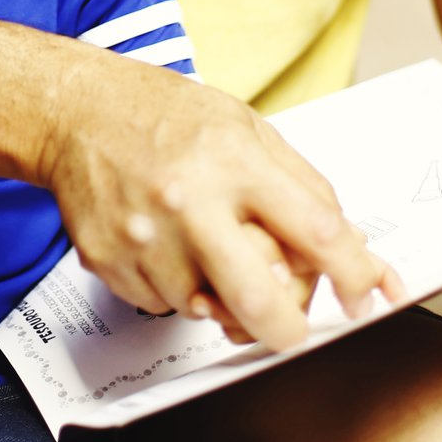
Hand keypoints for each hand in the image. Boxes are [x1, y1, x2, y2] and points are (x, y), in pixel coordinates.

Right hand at [41, 54, 406, 349]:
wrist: (78, 112)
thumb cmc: (168, 117)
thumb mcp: (249, 129)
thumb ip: (304, 191)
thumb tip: (355, 251)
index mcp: (235, 163)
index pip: (314, 231)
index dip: (353, 274)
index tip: (363, 295)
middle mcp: (190, 204)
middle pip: (259, 301)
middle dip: (288, 329)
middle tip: (294, 324)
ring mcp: (146, 240)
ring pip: (210, 311)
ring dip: (225, 299)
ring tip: (211, 250)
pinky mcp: (112, 266)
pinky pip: (165, 306)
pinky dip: (180, 290)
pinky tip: (169, 246)